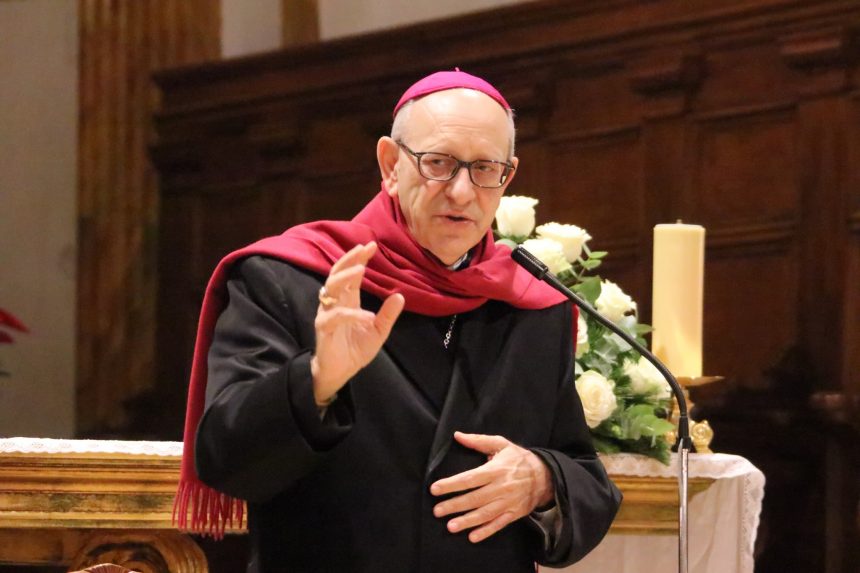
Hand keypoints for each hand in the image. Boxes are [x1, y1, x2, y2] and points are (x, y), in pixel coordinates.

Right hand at [310, 242, 404, 404]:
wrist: (339, 373)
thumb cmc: (355, 350)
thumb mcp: (378, 331)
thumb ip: (387, 314)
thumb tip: (401, 296)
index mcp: (348, 300)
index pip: (352, 274)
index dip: (360, 258)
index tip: (372, 245)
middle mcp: (335, 303)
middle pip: (337, 273)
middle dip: (350, 259)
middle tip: (364, 248)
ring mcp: (327, 314)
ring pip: (330, 288)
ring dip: (346, 277)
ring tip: (361, 268)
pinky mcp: (324, 329)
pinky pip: (335, 317)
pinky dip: (351, 314)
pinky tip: (367, 315)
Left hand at [430, 431, 553, 542]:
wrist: (545, 476)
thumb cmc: (519, 458)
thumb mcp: (501, 444)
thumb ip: (478, 441)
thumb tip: (457, 435)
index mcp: (496, 470)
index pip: (469, 479)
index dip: (451, 484)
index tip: (435, 489)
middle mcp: (501, 488)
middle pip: (474, 498)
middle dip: (454, 505)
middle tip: (437, 510)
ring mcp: (508, 502)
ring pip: (485, 514)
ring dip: (467, 521)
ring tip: (450, 526)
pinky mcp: (514, 514)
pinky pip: (498, 524)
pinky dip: (486, 531)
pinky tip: (472, 537)